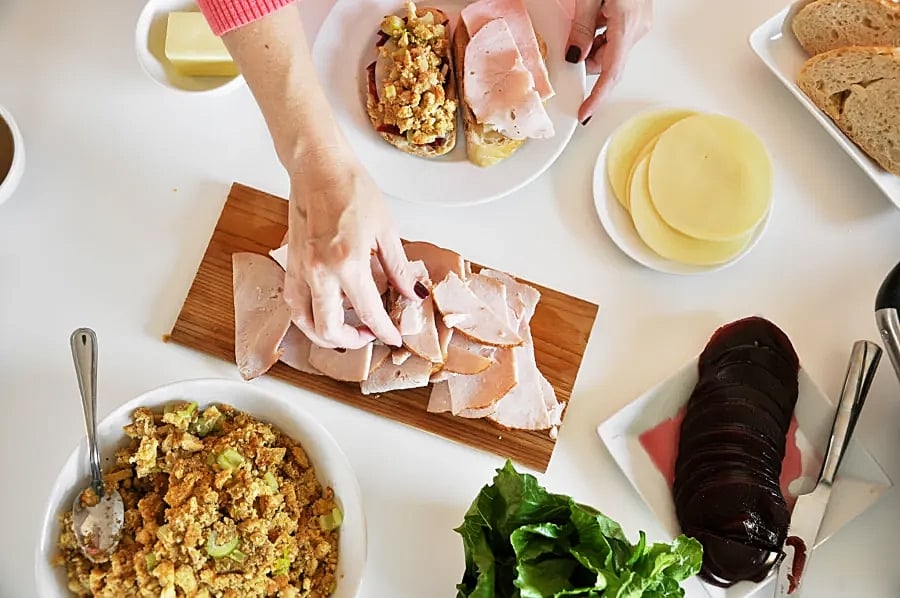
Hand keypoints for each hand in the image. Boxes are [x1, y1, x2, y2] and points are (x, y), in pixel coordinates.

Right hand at [283, 148, 417, 349]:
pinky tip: (324, 310)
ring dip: (323, 334)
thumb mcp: (386, 229)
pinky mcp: (290, 262)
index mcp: (348, 262)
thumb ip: (399, 268)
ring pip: (303, 320)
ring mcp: (300, 268)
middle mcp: (319, 271)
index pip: (367, 312)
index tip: (393, 338)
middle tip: (368, 335)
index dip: (383, 331)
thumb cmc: (351, 188)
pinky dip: (307, 315)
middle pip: (328, 328)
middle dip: (351, 340)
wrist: (318, 166)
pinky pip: (293, 301)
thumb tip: (413, 294)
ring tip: (344, 330)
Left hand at [566, 0, 653, 122]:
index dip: (597, 96)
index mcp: (628, 26)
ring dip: (593, 44)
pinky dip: (601, 33)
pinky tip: (594, 14)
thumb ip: (582, 29)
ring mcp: (640, 22)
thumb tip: (574, 57)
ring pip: (611, 49)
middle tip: (571, 44)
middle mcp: (638, 28)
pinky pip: (616, 35)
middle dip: (588, 61)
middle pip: (609, 62)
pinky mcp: (638, 15)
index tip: (585, 112)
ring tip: (585, 15)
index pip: (611, 73)